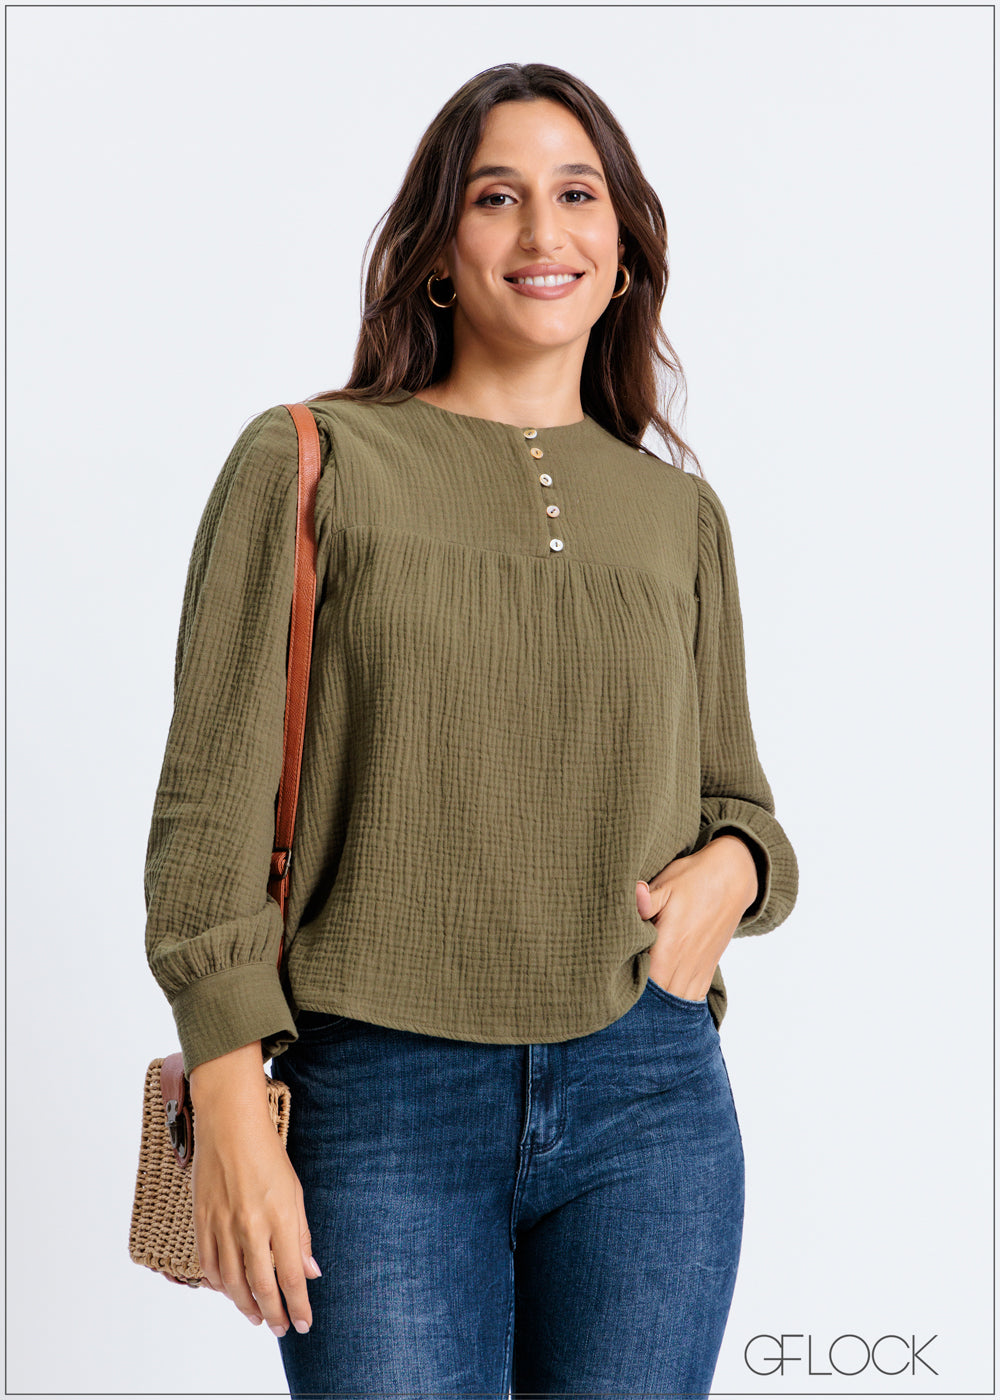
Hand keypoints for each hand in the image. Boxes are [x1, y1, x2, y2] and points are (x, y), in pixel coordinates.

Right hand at [189, 1041, 321, 1335]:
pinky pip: (209, 1265)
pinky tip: (230, 1291)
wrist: (229, 1124)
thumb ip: (301, 1235)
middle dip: (274, 1314)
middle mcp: (251, 1225)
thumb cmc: (267, 1154)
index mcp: (279, 1216)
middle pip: (261, 1285)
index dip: (298, 1305)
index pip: (291, 1275)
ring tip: (257, 1317)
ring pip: (232, 1282)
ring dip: (246, 1305)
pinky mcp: (202, 1220)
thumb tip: (311, 1272)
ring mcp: (223, 1224)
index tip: (304, 1323)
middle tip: (281, 1329)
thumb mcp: (294, 1191)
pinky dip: (220, 1285)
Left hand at [636, 834, 758, 999]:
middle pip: (660, 1001)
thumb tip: (635, 895)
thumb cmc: (692, 879)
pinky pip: (694, 998)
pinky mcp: (708, 967)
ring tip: (641, 1015)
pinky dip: (680, 1006)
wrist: (732, 878)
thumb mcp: (666, 884)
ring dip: (661, 1011)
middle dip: (641, 1009)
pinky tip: (667, 1012)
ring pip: (678, 1003)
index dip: (628, 995)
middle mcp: (686, 963)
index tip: (612, 996)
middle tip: (621, 1012)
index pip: (645, 984)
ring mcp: (699, 968)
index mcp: (670, 946)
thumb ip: (646, 899)